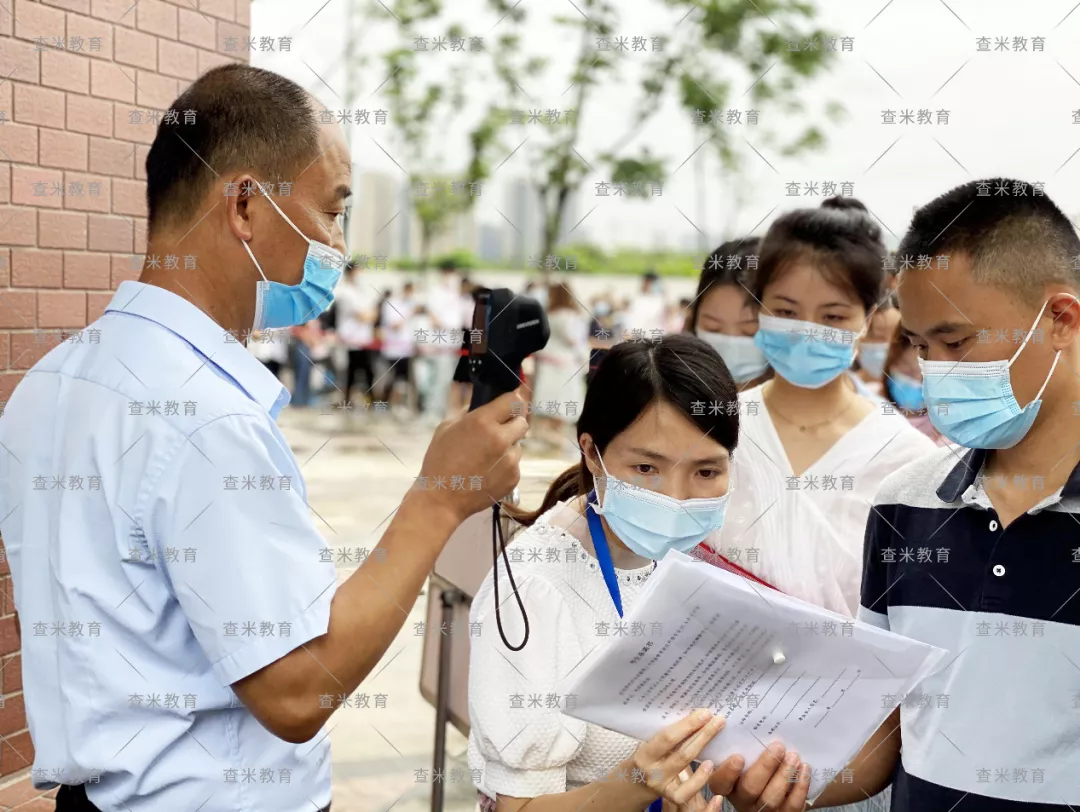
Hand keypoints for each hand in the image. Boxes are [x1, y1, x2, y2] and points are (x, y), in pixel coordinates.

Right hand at [416, 388, 528, 522]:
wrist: (441, 499)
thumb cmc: (439, 461)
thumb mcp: (446, 428)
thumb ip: (469, 412)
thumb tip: (484, 404)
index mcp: (483, 422)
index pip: (513, 400)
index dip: (513, 400)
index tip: (511, 402)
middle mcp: (501, 439)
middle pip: (522, 422)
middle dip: (511, 424)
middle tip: (497, 431)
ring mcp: (511, 460)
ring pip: (518, 444)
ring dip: (507, 446)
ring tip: (486, 457)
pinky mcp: (514, 477)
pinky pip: (515, 464)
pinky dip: (505, 465)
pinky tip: (487, 472)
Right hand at [631, 709, 731, 810]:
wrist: (636, 784)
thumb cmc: (647, 758)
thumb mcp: (648, 746)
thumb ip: (665, 736)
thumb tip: (692, 716)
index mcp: (644, 754)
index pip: (667, 737)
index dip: (687, 725)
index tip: (704, 713)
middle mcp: (652, 770)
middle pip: (681, 751)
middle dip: (702, 734)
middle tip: (718, 720)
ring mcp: (662, 785)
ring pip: (685, 765)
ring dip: (703, 747)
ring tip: (718, 734)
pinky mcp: (671, 796)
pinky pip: (688, 790)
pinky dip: (701, 778)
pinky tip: (710, 765)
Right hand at [713, 741, 810, 811]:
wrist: (780, 786)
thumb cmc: (759, 766)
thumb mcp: (747, 759)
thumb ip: (745, 748)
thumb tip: (748, 719)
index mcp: (729, 785)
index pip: (720, 783)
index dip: (727, 772)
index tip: (739, 756)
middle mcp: (744, 801)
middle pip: (750, 788)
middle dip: (765, 766)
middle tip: (778, 747)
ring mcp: (764, 811)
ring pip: (771, 799)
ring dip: (784, 775)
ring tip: (794, 756)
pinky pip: (792, 805)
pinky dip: (800, 787)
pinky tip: (804, 769)